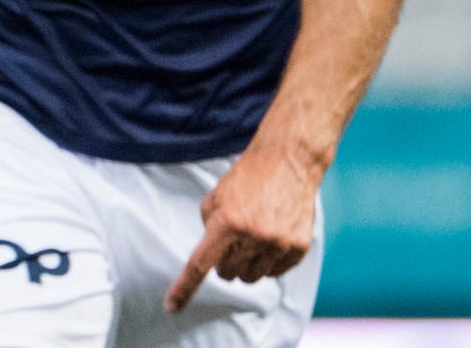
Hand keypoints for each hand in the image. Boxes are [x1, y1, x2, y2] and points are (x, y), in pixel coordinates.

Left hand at [165, 142, 322, 313]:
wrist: (288, 163)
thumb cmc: (247, 178)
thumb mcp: (216, 197)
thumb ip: (209, 227)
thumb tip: (210, 255)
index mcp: (226, 222)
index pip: (200, 265)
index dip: (184, 288)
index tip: (171, 307)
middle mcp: (254, 237)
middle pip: (228, 274)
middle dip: (224, 263)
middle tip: (231, 242)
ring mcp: (279, 244)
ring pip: (251, 277)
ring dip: (246, 264)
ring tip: (252, 237)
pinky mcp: (298, 249)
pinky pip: (275, 273)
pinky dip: (268, 262)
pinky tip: (270, 239)